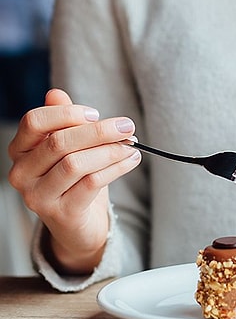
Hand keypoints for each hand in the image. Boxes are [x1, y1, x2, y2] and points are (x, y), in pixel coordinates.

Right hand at [8, 89, 141, 273]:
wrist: (78, 224)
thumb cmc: (74, 179)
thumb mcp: (70, 146)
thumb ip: (63, 121)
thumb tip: (56, 93)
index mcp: (21, 150)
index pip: (35, 121)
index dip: (68, 114)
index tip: (96, 113)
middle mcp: (22, 173)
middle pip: (59, 142)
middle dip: (99, 131)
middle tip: (126, 125)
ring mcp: (38, 196)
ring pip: (75, 164)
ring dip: (110, 151)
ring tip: (132, 146)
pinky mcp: (61, 213)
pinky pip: (91, 183)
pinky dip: (116, 168)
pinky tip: (131, 160)